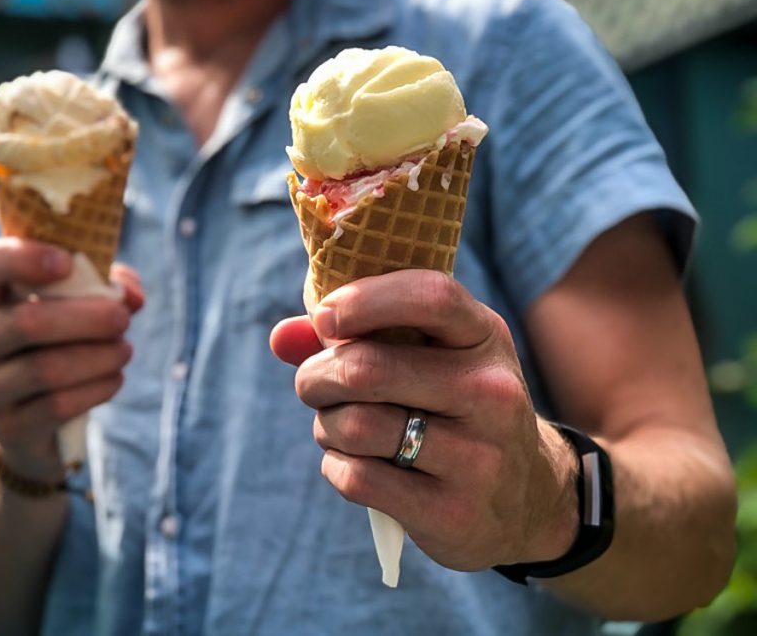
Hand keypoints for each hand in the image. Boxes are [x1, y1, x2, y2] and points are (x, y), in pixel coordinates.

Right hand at [0, 238, 143, 480]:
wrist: (40, 424)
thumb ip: (111, 291)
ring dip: (98, 357)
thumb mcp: (86, 310)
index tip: (65, 262)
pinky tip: (115, 380)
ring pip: (45, 369)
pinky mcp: (9, 426)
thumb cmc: (64, 348)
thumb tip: (131, 295)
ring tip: (125, 351)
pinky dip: (96, 389)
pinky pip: (57, 405)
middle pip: (27, 323)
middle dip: (87, 319)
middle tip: (122, 318)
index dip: (19, 258)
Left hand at [270, 269, 578, 570]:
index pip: (430, 296)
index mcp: (484, 337)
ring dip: (326, 425)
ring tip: (339, 428)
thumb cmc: (453, 409)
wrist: (527, 501)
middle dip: (316, 376)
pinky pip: (357, 478)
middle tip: (313, 385)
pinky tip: (354, 465)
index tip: (325, 317)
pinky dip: (336, 468)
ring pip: (355, 425)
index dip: (363, 300)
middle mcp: (492, 393)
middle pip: (366, 368)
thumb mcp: (427, 358)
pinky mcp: (454, 513)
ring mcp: (479, 456)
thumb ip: (353, 336)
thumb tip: (281, 336)